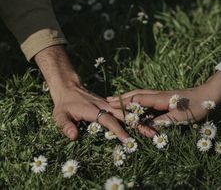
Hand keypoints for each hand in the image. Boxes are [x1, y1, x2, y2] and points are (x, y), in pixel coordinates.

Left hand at [34, 45, 153, 140]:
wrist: (69, 88)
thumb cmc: (64, 105)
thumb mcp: (59, 115)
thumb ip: (65, 125)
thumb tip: (73, 136)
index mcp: (93, 110)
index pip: (108, 121)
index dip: (118, 130)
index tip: (128, 140)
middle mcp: (104, 106)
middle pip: (123, 115)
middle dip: (137, 124)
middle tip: (152, 133)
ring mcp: (108, 105)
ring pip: (126, 112)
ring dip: (139, 120)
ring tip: (152, 129)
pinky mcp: (109, 105)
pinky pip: (123, 110)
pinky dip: (134, 116)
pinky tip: (142, 122)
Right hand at [107, 71, 220, 132]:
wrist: (206, 95)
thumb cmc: (194, 107)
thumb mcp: (179, 117)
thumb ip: (162, 121)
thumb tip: (147, 126)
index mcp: (159, 98)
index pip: (137, 98)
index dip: (124, 102)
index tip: (110, 103)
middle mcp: (156, 94)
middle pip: (135, 94)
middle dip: (121, 97)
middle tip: (107, 99)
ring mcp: (159, 95)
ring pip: (139, 94)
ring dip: (126, 96)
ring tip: (115, 99)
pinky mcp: (162, 97)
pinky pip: (144, 97)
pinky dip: (135, 98)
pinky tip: (132, 102)